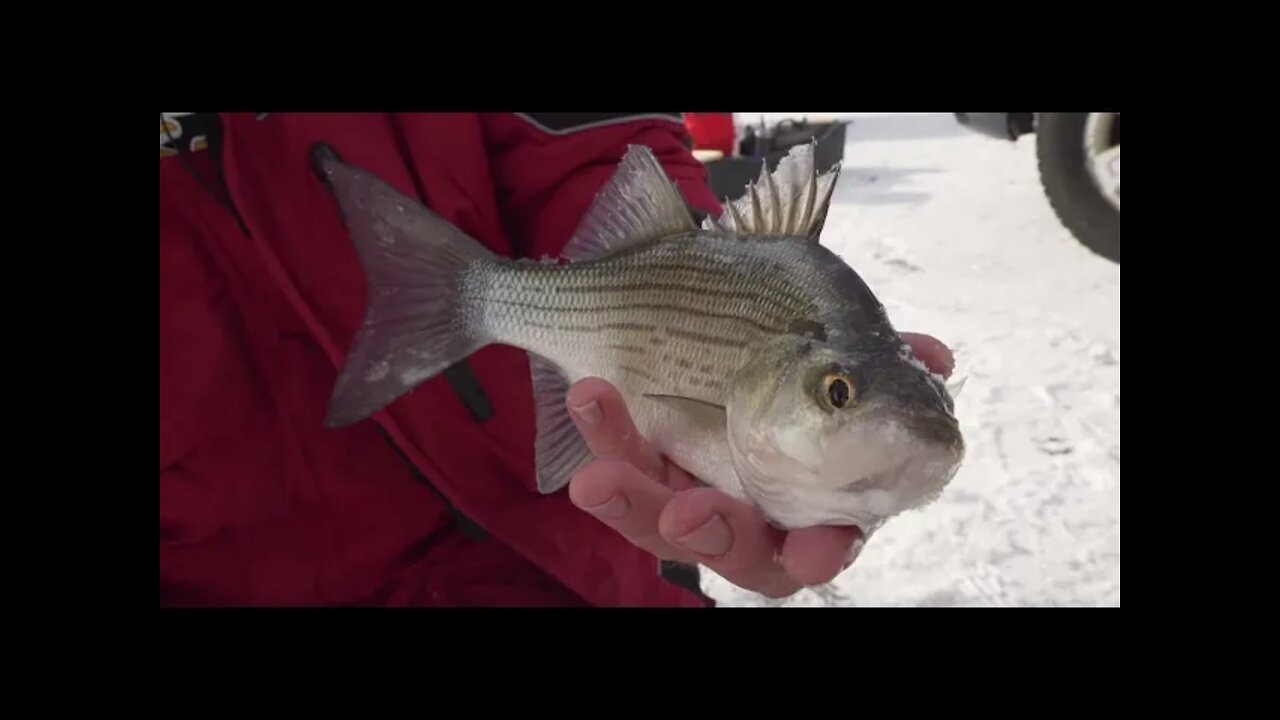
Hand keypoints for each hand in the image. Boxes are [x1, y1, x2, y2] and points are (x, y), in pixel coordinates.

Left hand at [565, 332, 954, 598]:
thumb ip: (881, 364)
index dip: (819, 551)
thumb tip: (933, 356)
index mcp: (812, 506)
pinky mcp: (640, 471)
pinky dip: (604, 432)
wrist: (728, 346)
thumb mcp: (846, 364)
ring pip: (658, 518)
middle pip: (733, 546)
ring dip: (631, 494)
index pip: (819, 545)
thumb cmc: (809, 377)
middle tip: (687, 513)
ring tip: (601, 469)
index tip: (817, 551)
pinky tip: (591, 395)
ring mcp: (690, 496)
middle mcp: (752, 516)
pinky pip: (618, 464)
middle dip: (712, 531)